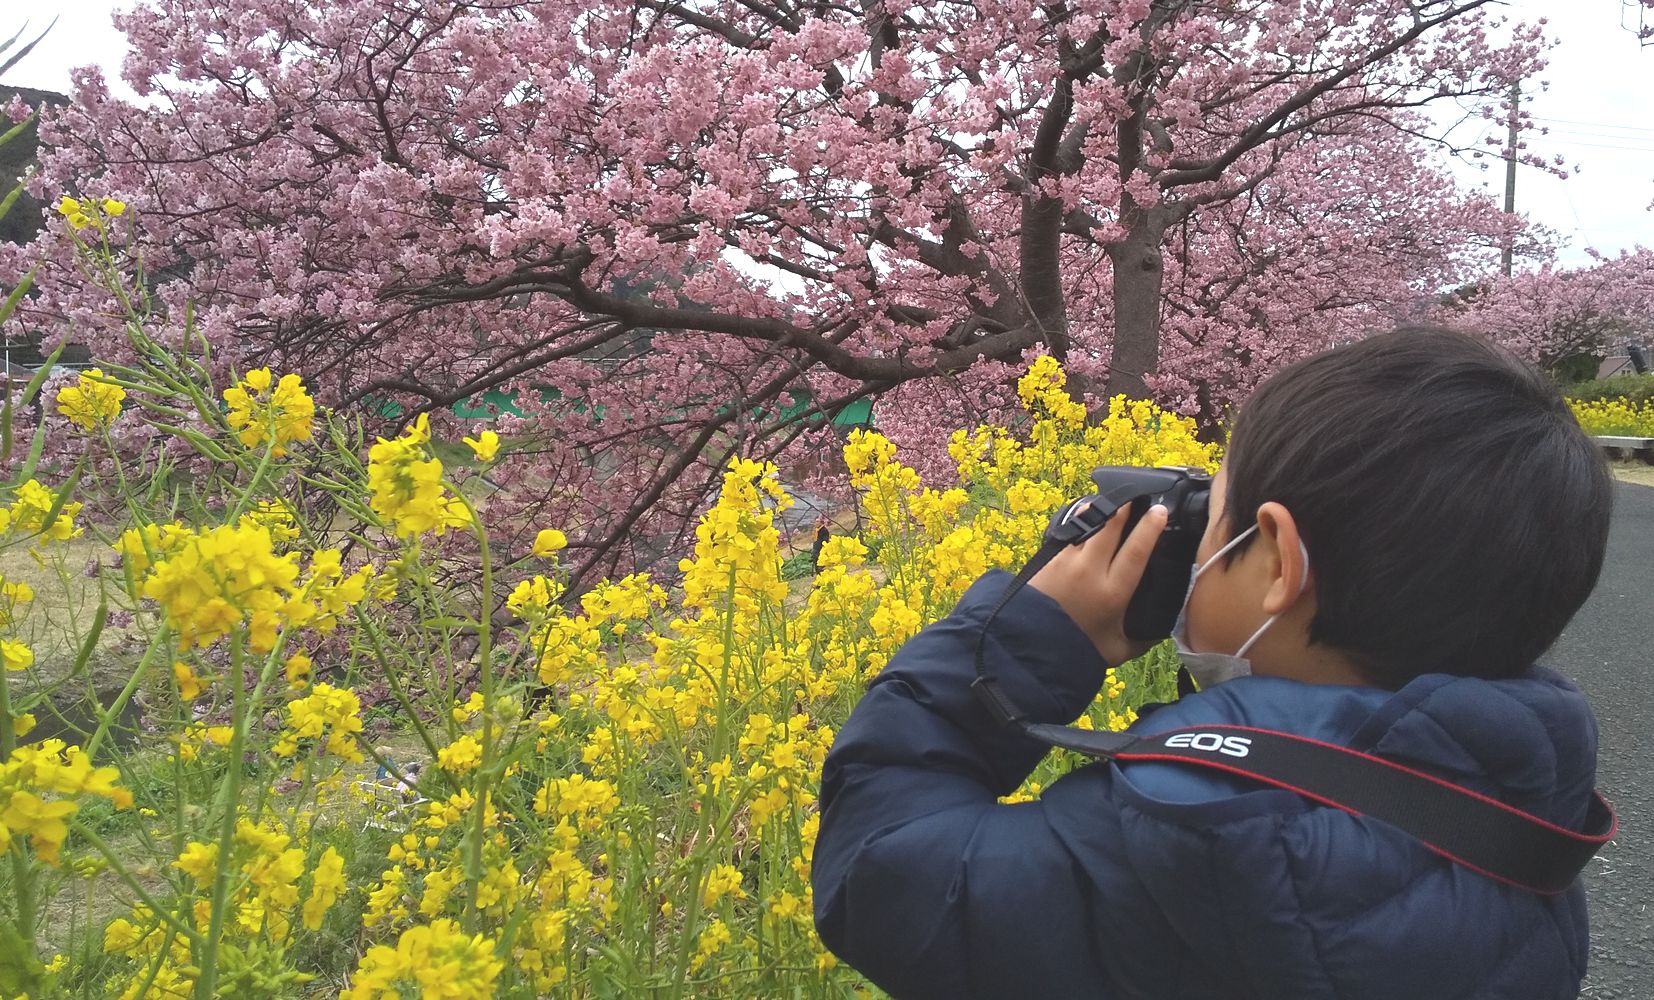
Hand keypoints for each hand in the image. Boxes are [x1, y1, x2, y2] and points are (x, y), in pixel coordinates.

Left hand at [1028, 502, 1167, 666]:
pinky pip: (1068, 535)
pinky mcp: (1048, 560)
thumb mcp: (1117, 650)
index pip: (1136, 550)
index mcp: (1113, 592)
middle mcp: (1091, 571)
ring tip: (1109, 503)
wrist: (1029, 647)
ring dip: (1099, 512)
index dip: (1150, 527)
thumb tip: (1162, 631)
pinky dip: (1079, 526)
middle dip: (1124, 506)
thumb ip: (1142, 640)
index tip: (1159, 510)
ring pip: (1087, 525)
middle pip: (1110, 526)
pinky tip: (1085, 524)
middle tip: (1135, 494)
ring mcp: (1066, 562)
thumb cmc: (1077, 649)